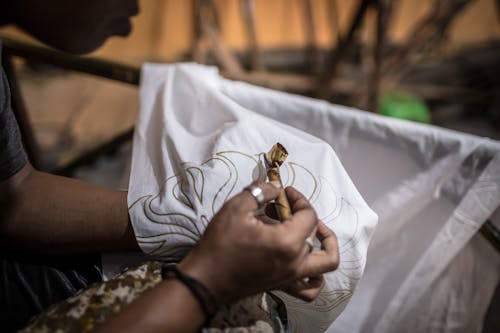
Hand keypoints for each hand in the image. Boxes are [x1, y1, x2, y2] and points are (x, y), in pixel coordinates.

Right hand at [178, 183, 338, 303]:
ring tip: (311, 236)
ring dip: (325, 248)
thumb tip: (276, 187)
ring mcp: (291, 277)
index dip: (299, 199)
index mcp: (288, 242)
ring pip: (325, 266)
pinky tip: (304, 263)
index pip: (308, 215)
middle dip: (313, 220)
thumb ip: (261, 192)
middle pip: (322, 240)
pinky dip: (316, 277)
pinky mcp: (282, 286)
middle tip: (296, 212)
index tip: (284, 192)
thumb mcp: (236, 208)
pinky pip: (310, 288)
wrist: (204, 280)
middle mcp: (295, 262)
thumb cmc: (219, 244)